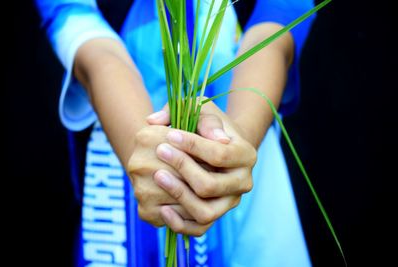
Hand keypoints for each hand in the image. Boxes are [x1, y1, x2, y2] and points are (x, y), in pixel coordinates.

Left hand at [127, 102, 233, 228]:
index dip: (192, 145)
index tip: (169, 135)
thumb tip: (158, 122)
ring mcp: (230, 202)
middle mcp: (243, 182)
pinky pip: (199, 229)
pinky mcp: (217, 216)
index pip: (220, 154)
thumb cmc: (207, 127)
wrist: (218, 148)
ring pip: (205, 212)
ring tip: (157, 176)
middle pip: (211, 185)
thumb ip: (186, 111)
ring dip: (178, 195)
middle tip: (159, 150)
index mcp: (246, 154)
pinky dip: (179, 223)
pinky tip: (161, 208)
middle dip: (182, 168)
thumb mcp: (202, 110)